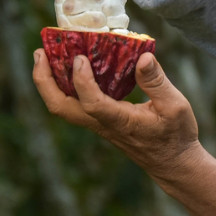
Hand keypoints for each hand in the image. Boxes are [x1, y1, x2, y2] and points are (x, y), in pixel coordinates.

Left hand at [32, 49, 201, 180]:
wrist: (172, 163)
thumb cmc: (176, 134)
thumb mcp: (175, 106)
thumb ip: (157, 82)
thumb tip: (143, 57)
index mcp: (120, 121)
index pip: (92, 103)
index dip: (82, 80)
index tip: (80, 57)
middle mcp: (103, 124)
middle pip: (61, 108)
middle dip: (44, 81)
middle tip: (39, 53)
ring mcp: (98, 125)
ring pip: (63, 107)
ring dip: (49, 82)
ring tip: (45, 55)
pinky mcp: (100, 122)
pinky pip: (74, 104)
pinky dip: (64, 85)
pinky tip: (69, 67)